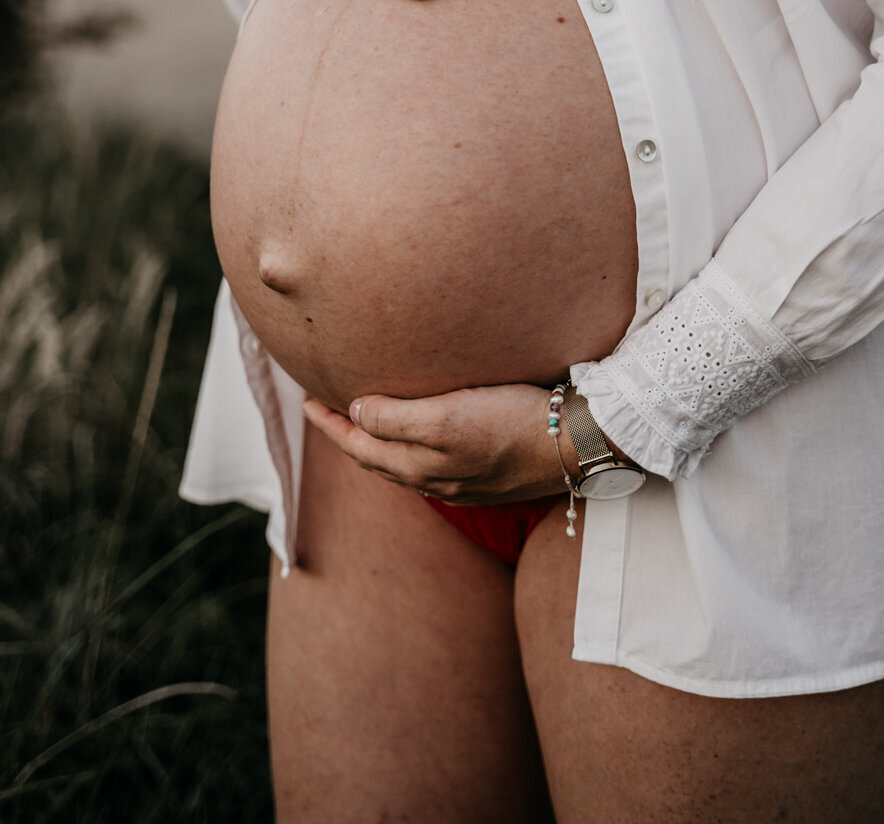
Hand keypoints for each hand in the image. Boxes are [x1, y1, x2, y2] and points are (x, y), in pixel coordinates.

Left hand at [302, 383, 578, 503]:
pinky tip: (419, 439)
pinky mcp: (487, 477)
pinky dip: (409, 451)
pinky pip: (431, 468)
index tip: (308, 400)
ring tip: (364, 421)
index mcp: (419, 466)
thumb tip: (355, 413)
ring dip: (377, 446)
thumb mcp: (447, 415)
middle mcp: (436, 482)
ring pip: (403, 467)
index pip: (358, 447)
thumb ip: (396, 419)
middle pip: (376, 461)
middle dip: (347, 436)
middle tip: (326, 408)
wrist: (575, 445)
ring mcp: (463, 484)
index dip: (330, 425)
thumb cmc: (512, 422)